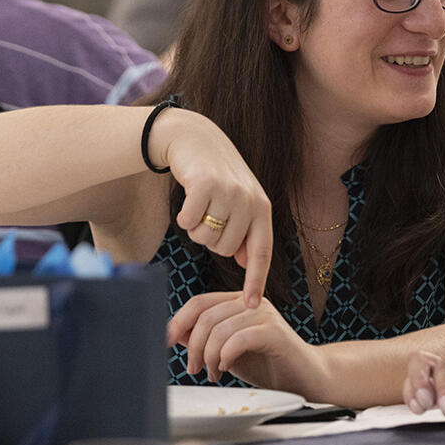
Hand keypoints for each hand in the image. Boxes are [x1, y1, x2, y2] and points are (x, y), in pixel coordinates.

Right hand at [158, 110, 271, 306]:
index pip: (261, 253)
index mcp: (261, 209)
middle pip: (224, 250)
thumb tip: (246, 262)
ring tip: (200, 205)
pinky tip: (188, 198)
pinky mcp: (204, 185)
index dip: (255, 281)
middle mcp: (249, 201)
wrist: (194, 138)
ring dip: (196, 229)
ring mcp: (228, 193)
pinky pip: (188, 223)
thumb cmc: (216, 175)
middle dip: (211, 240)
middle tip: (209, 215)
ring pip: (205, 239)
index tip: (251, 306)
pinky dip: (183, 217)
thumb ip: (244, 230)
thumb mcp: (239, 201)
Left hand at [166, 291, 323, 396]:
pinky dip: (226, 356)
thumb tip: (174, 334)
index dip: (178, 322)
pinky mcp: (275, 332)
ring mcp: (264, 315)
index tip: (165, 342)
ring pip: (220, 328)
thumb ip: (204, 341)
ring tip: (213, 374)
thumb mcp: (227, 353)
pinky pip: (239, 338)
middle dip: (192, 346)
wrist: (306, 379)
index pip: (199, 303)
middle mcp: (251, 302)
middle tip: (193, 369)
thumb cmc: (268, 366)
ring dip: (209, 356)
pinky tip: (226, 368)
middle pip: (206, 316)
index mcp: (238, 303)